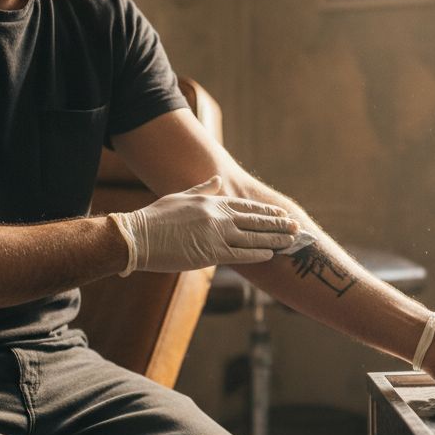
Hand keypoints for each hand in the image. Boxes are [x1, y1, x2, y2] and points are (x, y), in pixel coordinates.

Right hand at [114, 176, 298, 272]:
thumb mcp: (182, 196)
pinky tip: (271, 253)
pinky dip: (258, 253)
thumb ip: (203, 189)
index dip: (266, 212)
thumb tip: (218, 179)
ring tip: (291, 241)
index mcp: (211, 202)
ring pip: (253, 237)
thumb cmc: (156, 218)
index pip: (246, 207)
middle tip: (296, 227)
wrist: (138, 236)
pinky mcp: (210, 253)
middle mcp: (217, 216)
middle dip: (278, 225)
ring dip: (275, 239)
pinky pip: (241, 254)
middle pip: (255, 221)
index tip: (281, 214)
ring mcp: (216, 235)